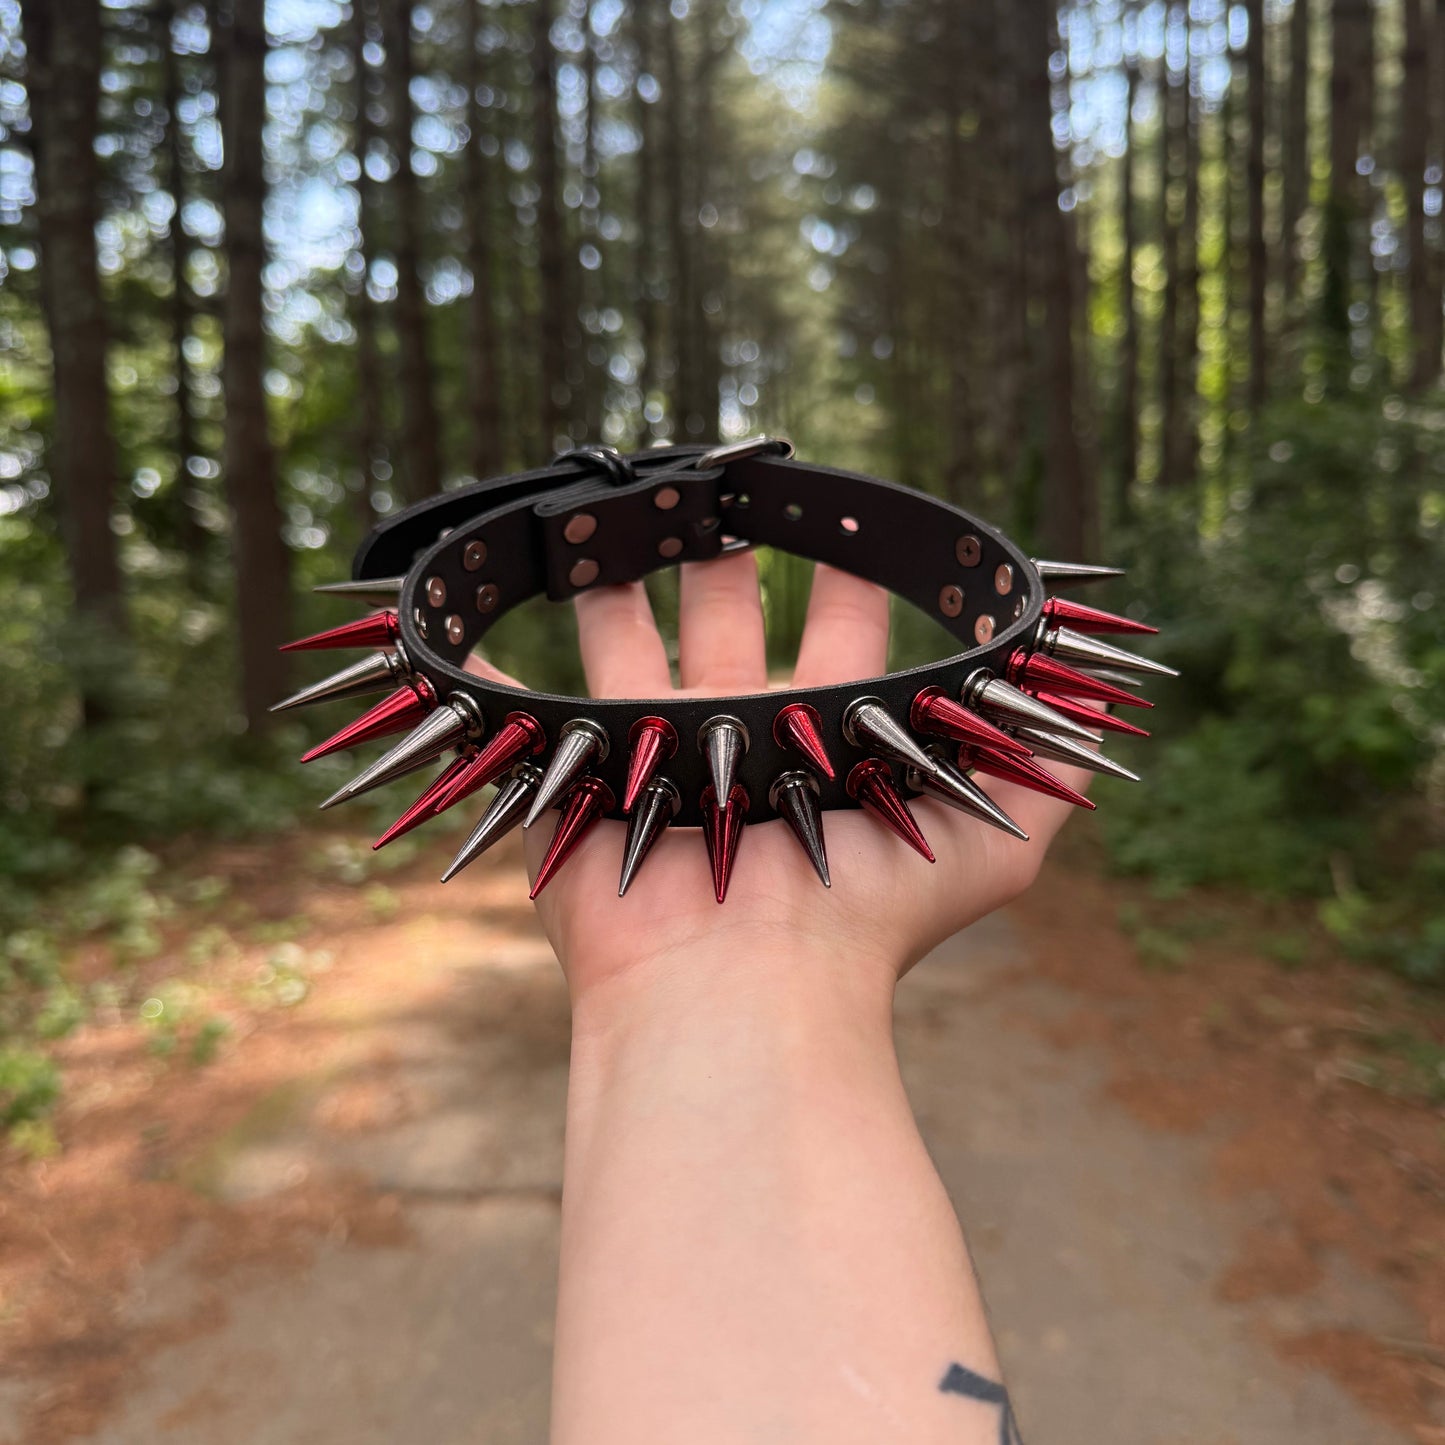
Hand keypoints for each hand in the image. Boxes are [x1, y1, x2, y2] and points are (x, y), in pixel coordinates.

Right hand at [474, 552, 1092, 1005]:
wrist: (742, 989)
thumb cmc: (862, 918)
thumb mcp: (993, 846)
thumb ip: (1046, 775)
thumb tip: (1111, 716)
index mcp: (827, 738)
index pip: (845, 634)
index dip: (856, 577)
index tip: (856, 518)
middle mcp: (741, 737)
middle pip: (731, 623)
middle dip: (728, 558)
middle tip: (720, 486)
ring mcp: (652, 750)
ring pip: (626, 643)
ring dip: (618, 583)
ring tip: (604, 514)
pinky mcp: (574, 770)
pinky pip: (524, 704)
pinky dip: (493, 666)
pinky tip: (465, 619)